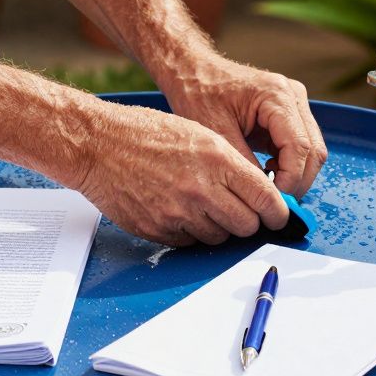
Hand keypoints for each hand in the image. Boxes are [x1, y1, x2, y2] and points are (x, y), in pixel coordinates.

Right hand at [73, 104, 290, 246]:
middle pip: (247, 225)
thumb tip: (259, 192)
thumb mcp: (198, 133)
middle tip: (241, 211)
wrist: (98, 145)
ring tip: (201, 204)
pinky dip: (190, 231)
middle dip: (249, 221)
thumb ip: (231, 163)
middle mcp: (202, 189)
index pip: (266, 199)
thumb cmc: (145, 133)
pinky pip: (190, 242)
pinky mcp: (159, 230)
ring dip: (218, 227)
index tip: (278, 215)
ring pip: (219, 237)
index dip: (277, 212)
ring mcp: (179, 213)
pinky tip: (178, 210)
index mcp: (217, 159)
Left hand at [159, 55, 326, 198]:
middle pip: (313, 150)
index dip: (291, 179)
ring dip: (295, 174)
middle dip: (297, 181)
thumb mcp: (216, 132)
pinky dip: (289, 165)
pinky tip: (267, 173)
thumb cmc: (199, 93)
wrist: (193, 72)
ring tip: (267, 187)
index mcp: (276, 95)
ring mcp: (294, 104)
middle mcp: (292, 96)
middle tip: (274, 202)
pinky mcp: (289, 113)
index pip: (300, 146)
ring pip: (312, 150)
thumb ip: (243, 163)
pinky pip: (300, 146)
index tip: (275, 200)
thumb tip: (263, 196)